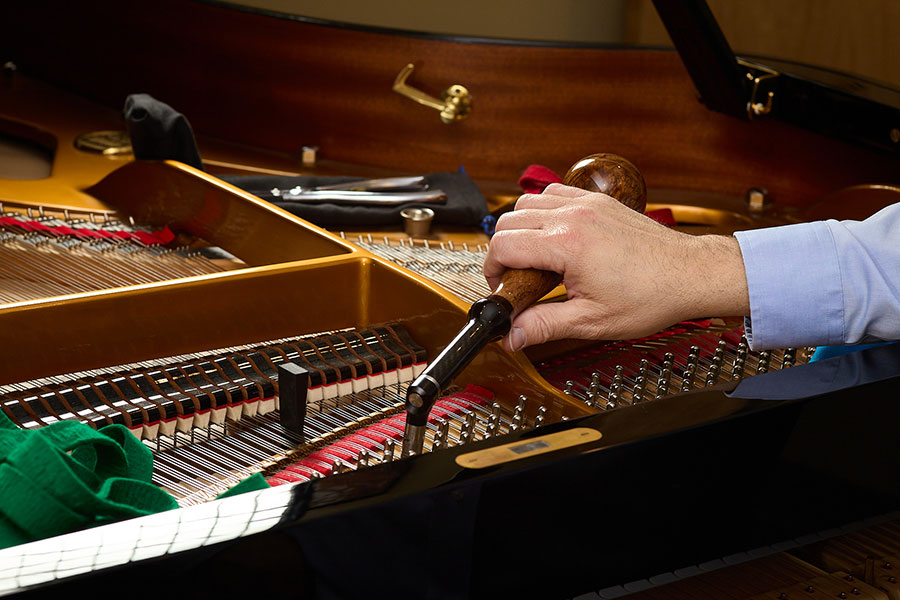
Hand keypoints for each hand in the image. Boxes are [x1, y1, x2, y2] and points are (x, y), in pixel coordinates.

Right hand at [483, 184, 749, 351]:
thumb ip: (544, 326)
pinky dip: (544, 211)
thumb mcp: (591, 321)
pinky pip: (554, 193)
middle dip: (502, 251)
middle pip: (509, 221)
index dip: (492, 271)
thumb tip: (512, 336)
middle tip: (516, 278)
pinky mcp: (598, 201)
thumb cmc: (651, 296)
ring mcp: (586, 204)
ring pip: (528, 202)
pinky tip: (554, 236)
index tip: (501, 288)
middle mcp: (573, 217)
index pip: (503, 246)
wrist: (690, 274)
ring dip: (521, 228)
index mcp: (567, 245)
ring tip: (534, 257)